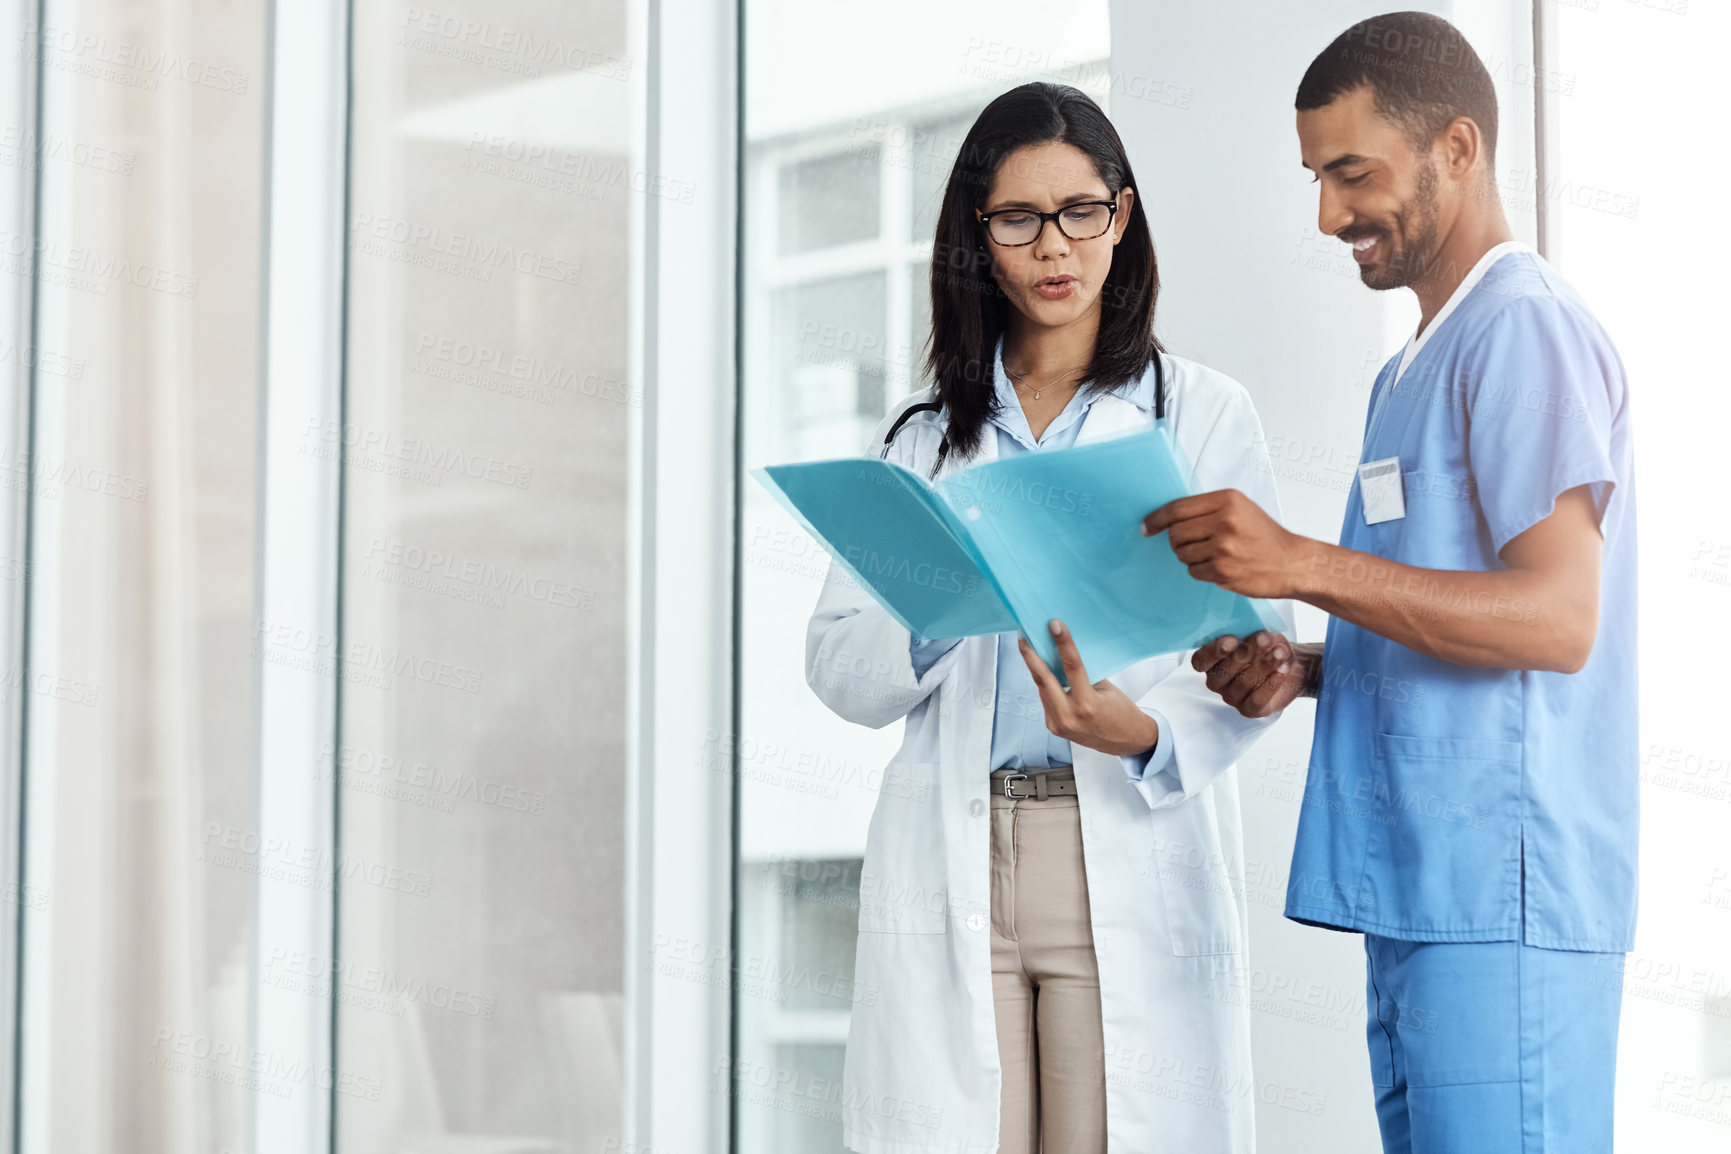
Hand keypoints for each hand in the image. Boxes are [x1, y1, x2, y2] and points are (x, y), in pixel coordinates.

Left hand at [1017, 620, 1160, 757]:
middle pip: (1043, 679)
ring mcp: (1058, 724)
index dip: (1062, 643)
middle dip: (1030, 655)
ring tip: (1031, 648)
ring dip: (1036, 668)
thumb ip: (1084, 674)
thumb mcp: (1106, 689)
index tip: (1054, 625)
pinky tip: (1042, 671)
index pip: (1072, 667)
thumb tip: (1065, 652)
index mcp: (1087, 705)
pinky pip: (1046, 700)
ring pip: (1042, 689)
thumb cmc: (1121, 713)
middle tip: (1024, 636)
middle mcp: (1068, 717)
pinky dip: (1045, 685)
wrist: (1126, 742)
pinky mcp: (1054, 727)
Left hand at [1142, 489, 1313, 598]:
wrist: (1292, 562)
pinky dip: (1201, 570)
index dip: (1156, 518)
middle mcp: (1224, 522)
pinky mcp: (1223, 572)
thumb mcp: (1240, 508)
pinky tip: (1219, 566)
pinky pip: (1194, 571)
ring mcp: (1224, 548)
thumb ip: (1208, 509)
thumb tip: (1167, 517)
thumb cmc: (1264, 536)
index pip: (1177, 508)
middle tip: (1193, 543)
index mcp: (1227, 500)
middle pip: (1175, 533)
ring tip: (1212, 554)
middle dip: (1177, 540)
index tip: (1146, 526)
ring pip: (1182, 554)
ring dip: (1190, 556)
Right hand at [1190, 631, 1314, 718]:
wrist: (1288, 663)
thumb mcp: (1256, 633)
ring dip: (1264, 665)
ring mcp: (1232, 697)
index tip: (1232, 639)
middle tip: (1264, 639)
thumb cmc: (1266, 646)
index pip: (1200, 661)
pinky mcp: (1249, 709)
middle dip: (1245, 653)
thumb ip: (1248, 631)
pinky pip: (1257, 699)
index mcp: (1210, 661)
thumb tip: (1248, 626)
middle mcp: (1217, 681)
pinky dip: (1272, 682)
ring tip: (1279, 652)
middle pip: (1223, 671)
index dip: (1213, 652)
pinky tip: (1283, 668)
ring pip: (1243, 683)